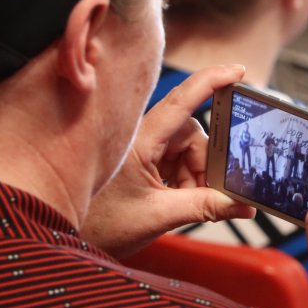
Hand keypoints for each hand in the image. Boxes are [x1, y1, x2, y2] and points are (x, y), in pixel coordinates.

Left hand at [81, 64, 255, 257]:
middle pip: (192, 134)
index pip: (183, 101)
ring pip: (186, 149)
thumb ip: (204, 208)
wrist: (65, 236)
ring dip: (194, 176)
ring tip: (183, 203)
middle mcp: (142, 136)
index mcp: (141, 141)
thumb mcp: (159, 216)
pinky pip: (175, 160)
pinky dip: (184, 179)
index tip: (238, 71)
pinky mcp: (142, 159)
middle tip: (208, 195)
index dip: (212, 81)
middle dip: (205, 165)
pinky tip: (175, 199)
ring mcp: (141, 147)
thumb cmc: (99, 224)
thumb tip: (243, 205)